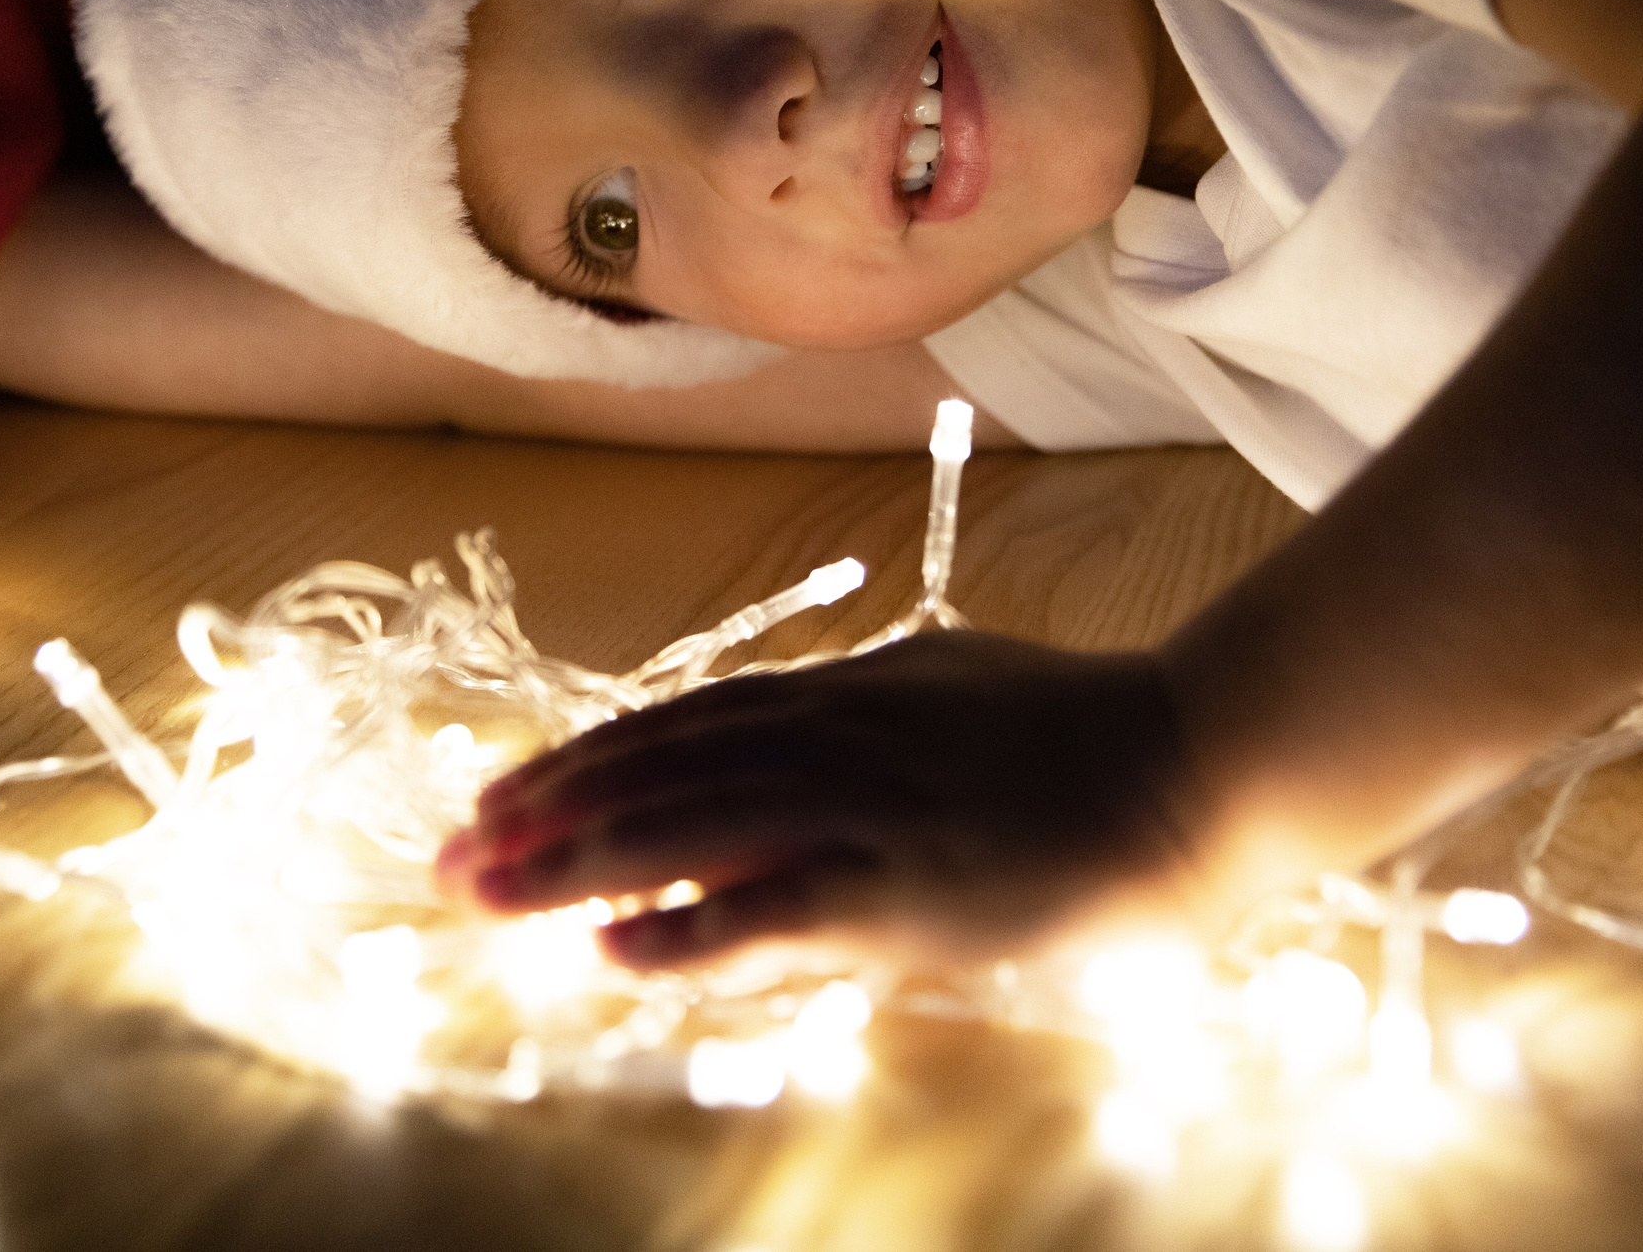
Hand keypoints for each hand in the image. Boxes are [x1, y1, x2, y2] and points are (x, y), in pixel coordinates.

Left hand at [436, 632, 1209, 970]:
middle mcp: (833, 737)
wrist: (1192, 759)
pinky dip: (687, 930)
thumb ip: (855, 712)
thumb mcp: (943, 688)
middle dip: (543, 815)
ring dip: (577, 866)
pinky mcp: (908, 885)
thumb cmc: (1078, 729)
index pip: (675, 725)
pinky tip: (612, 954)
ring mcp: (866, 808)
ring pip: (688, 830)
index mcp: (840, 692)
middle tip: (450, 854)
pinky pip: (775, 910)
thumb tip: (778, 735)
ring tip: (489, 896)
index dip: (578, 761)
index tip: (497, 794)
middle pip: (656, 772)